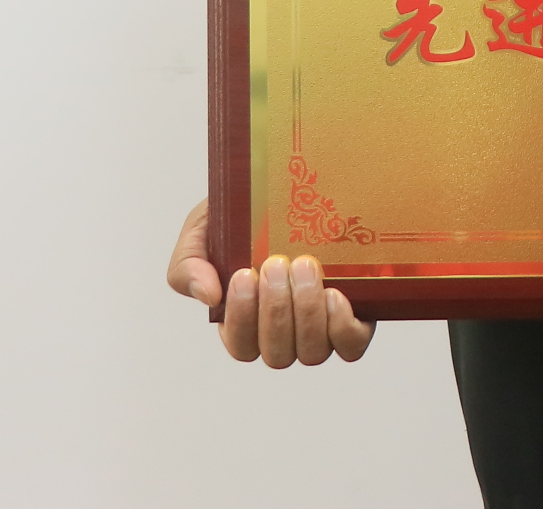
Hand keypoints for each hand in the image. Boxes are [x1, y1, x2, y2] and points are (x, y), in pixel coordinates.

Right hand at [166, 198, 376, 365]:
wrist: (290, 189)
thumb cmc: (243, 216)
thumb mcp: (202, 231)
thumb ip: (188, 264)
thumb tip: (208, 295)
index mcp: (244, 322)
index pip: (241, 345)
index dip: (242, 318)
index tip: (245, 275)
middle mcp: (282, 334)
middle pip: (277, 354)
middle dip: (275, 310)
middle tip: (276, 263)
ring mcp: (319, 329)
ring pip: (311, 352)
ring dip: (306, 312)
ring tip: (304, 266)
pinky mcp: (354, 317)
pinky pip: (350, 345)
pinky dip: (342, 327)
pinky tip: (335, 294)